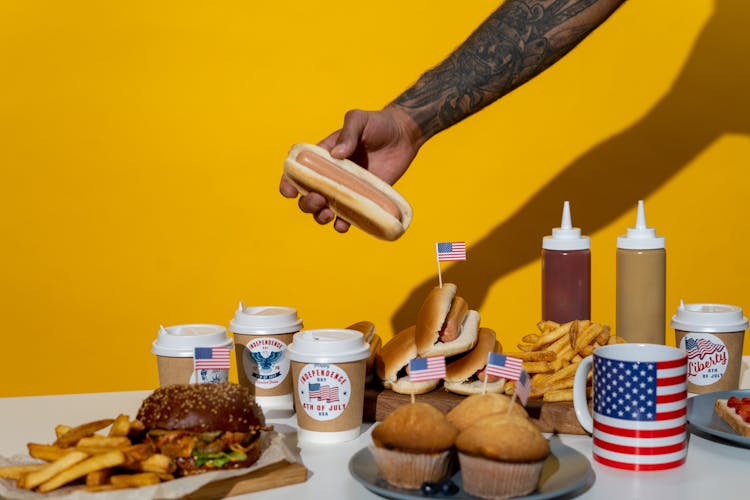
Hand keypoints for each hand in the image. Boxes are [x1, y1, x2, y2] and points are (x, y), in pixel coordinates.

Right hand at [280, 105, 422, 232]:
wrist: (404, 136)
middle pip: (307, 196)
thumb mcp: (359, 120)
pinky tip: (343, 225)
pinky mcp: (363, 200)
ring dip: (319, 217)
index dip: (289, 183)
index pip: (298, 172)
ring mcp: (346, 190)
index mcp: (323, 157)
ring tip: (328, 215)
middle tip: (319, 199)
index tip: (289, 191)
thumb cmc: (378, 124)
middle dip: (307, 203)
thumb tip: (337, 155)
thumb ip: (348, 133)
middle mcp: (331, 176)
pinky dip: (342, 225)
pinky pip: (349, 217)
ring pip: (324, 210)